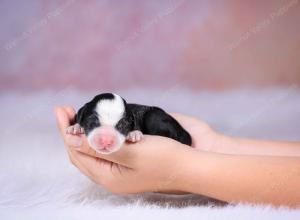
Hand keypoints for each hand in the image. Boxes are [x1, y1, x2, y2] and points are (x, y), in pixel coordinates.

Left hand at [54, 106, 215, 193]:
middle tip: (66, 110)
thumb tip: (70, 139)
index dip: (65, 131)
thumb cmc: (165, 159)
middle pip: (81, 153)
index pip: (76, 152)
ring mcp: (120, 172)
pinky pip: (105, 151)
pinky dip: (97, 137)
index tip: (61, 110)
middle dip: (71, 131)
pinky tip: (98, 127)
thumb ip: (100, 147)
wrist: (190, 167)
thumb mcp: (131, 152)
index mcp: (108, 177)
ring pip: (93, 152)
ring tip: (78, 116)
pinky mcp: (129, 164)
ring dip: (83, 134)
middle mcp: (111, 177)